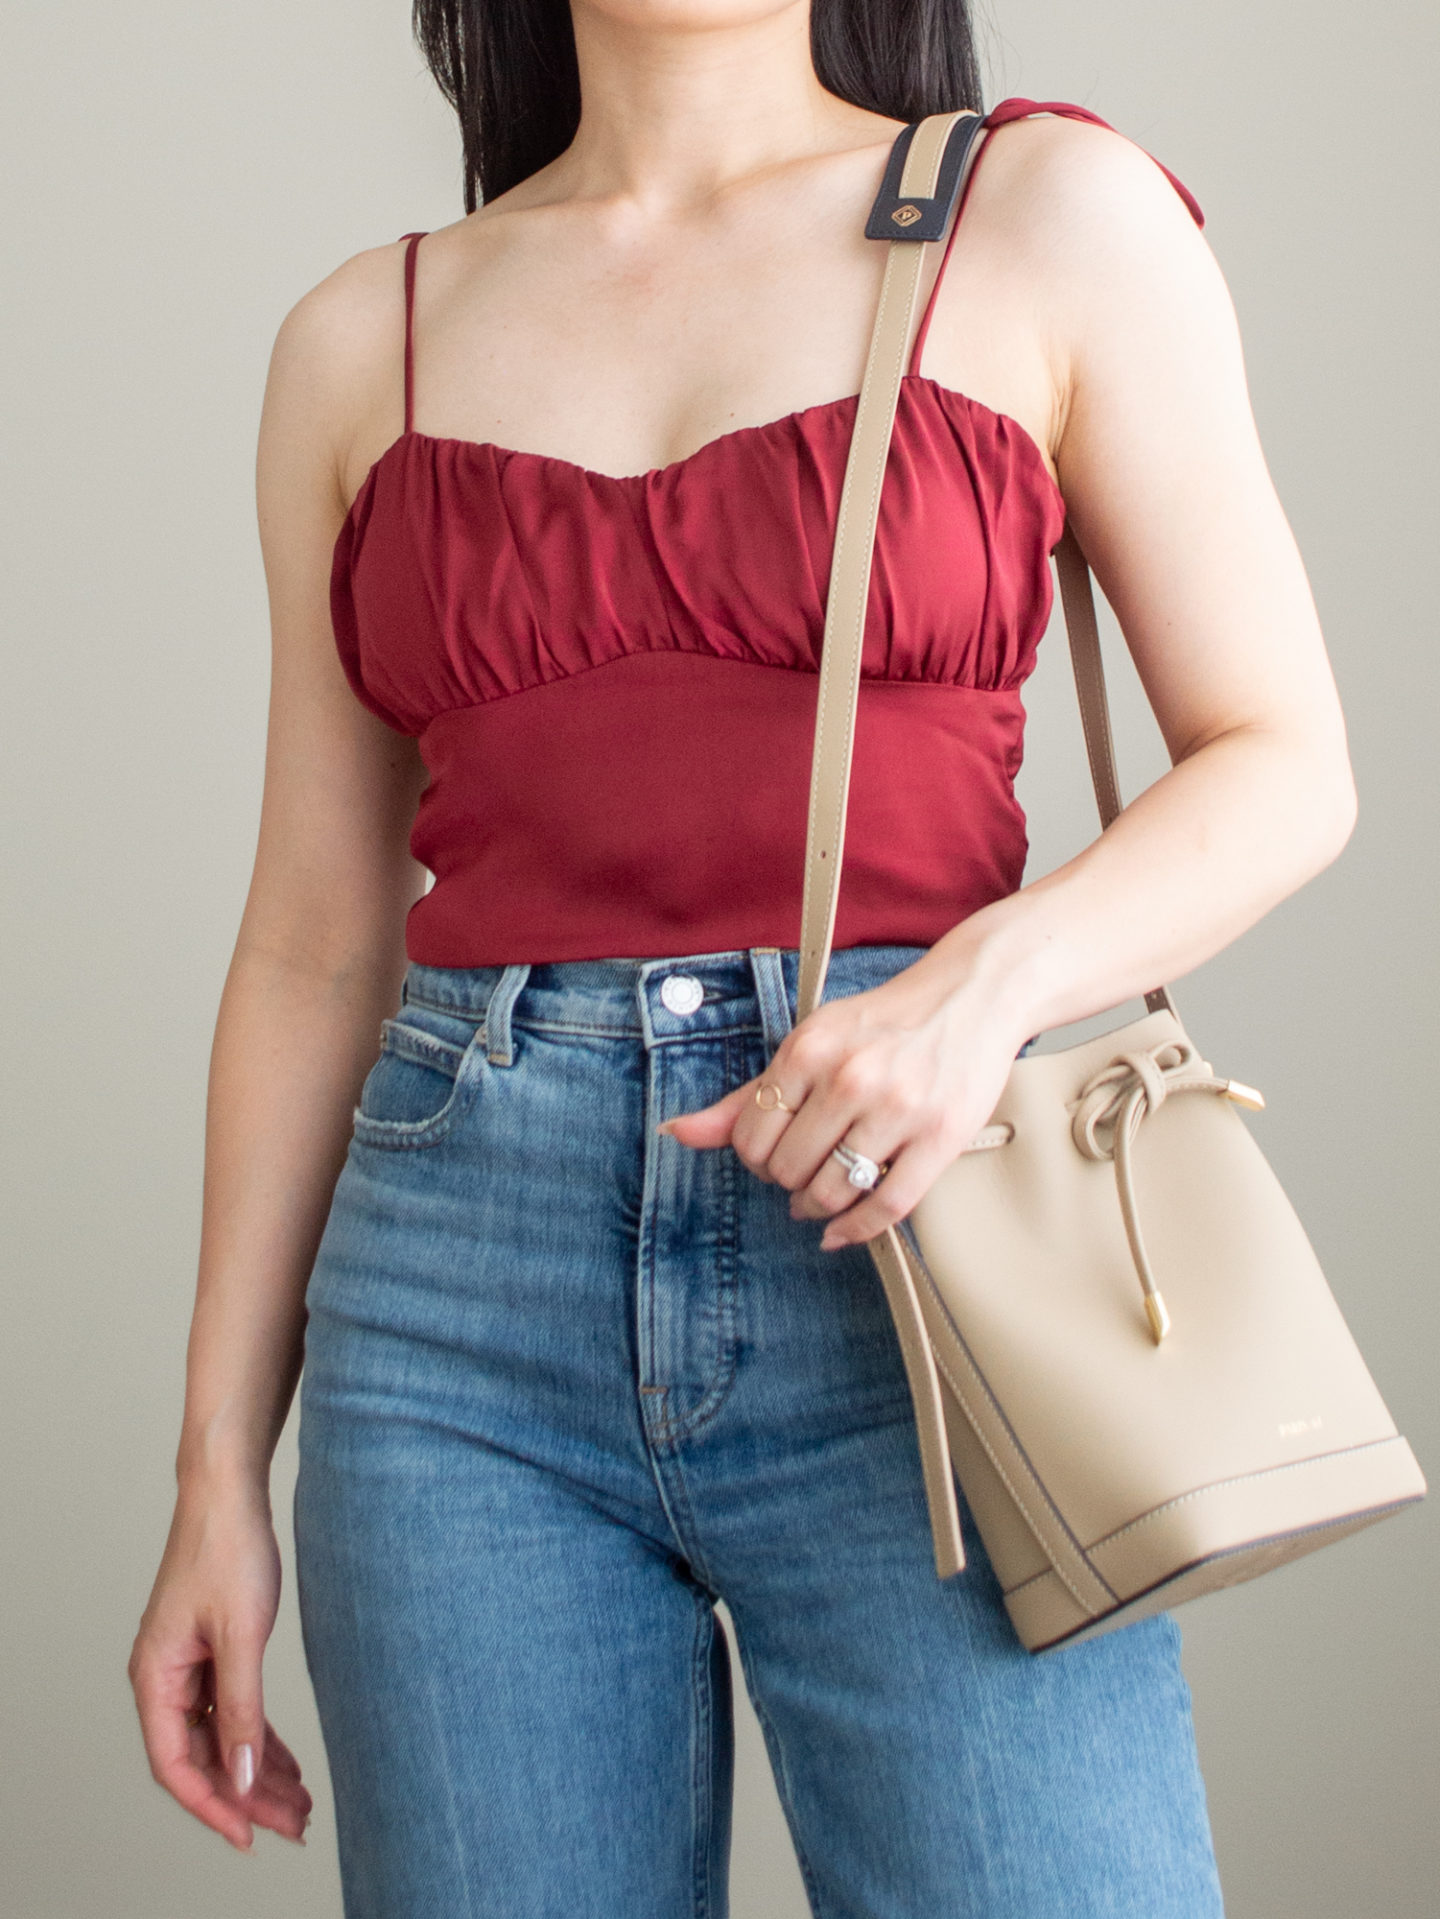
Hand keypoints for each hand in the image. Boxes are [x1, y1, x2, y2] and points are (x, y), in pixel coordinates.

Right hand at [128, 1481, 313, 1851]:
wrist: (229, 1491)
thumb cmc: (228, 1549)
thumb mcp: (241, 1634)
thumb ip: (243, 1708)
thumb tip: (242, 1778)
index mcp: (155, 1677)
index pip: (176, 1765)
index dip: (212, 1806)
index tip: (250, 1836)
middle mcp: (164, 1677)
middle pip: (202, 1756)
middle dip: (247, 1795)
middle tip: (294, 1824)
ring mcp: (187, 1665)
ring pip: (220, 1736)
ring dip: (256, 1771)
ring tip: (299, 1803)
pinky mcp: (211, 1650)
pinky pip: (231, 1709)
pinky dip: (258, 1737)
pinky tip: (287, 1762)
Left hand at [657, 961, 1025, 1250]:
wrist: (970, 997)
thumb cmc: (883, 1024)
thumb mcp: (809, 1043)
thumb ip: (746, 1096)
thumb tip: (678, 1133)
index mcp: (809, 1049)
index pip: (752, 1137)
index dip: (754, 1159)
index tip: (772, 1156)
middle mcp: (850, 1077)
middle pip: (788, 1169)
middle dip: (786, 1181)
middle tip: (801, 1173)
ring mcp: (898, 1109)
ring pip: (833, 1192)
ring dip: (817, 1208)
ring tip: (820, 1199)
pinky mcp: (940, 1137)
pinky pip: (888, 1207)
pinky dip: (857, 1231)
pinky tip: (843, 1231)